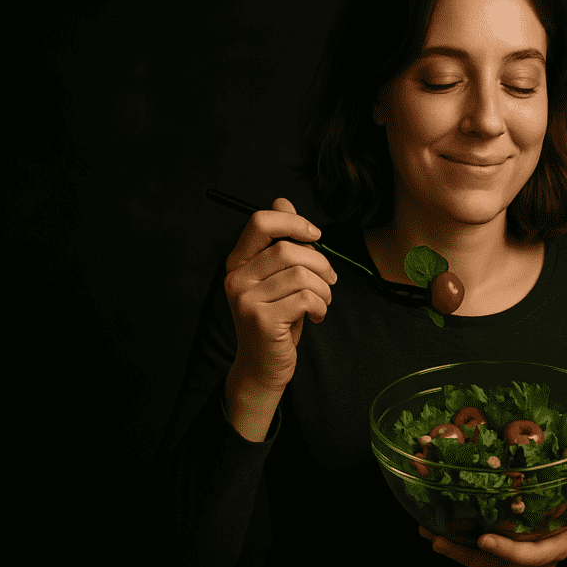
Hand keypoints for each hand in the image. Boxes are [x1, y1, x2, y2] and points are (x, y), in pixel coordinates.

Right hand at [223, 198, 336, 393]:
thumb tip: (283, 201)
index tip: (315, 236)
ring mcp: (246, 299)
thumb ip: (281, 242)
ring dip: (324, 289)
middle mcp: (236, 278)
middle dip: (320, 263)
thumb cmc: (277, 318)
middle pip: (287, 250)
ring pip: (302, 275)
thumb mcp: (279, 277)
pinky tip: (316, 316)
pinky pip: (306, 298)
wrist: (263, 366)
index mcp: (239, 262)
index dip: (294, 223)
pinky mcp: (262, 319)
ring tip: (322, 302)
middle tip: (330, 279)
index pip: (261, 222)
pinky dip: (321, 306)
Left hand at [419, 476, 566, 566]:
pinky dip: (460, 547)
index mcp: (558, 545)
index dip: (507, 550)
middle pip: (498, 566)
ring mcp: (521, 559)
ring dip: (456, 552)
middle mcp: (537, 559)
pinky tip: (440, 532)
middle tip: (438, 540)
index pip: (532, 555)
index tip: (483, 538)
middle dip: (466, 556)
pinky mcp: (508, 553)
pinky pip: (482, 557)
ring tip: (430, 535)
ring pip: (485, 564)